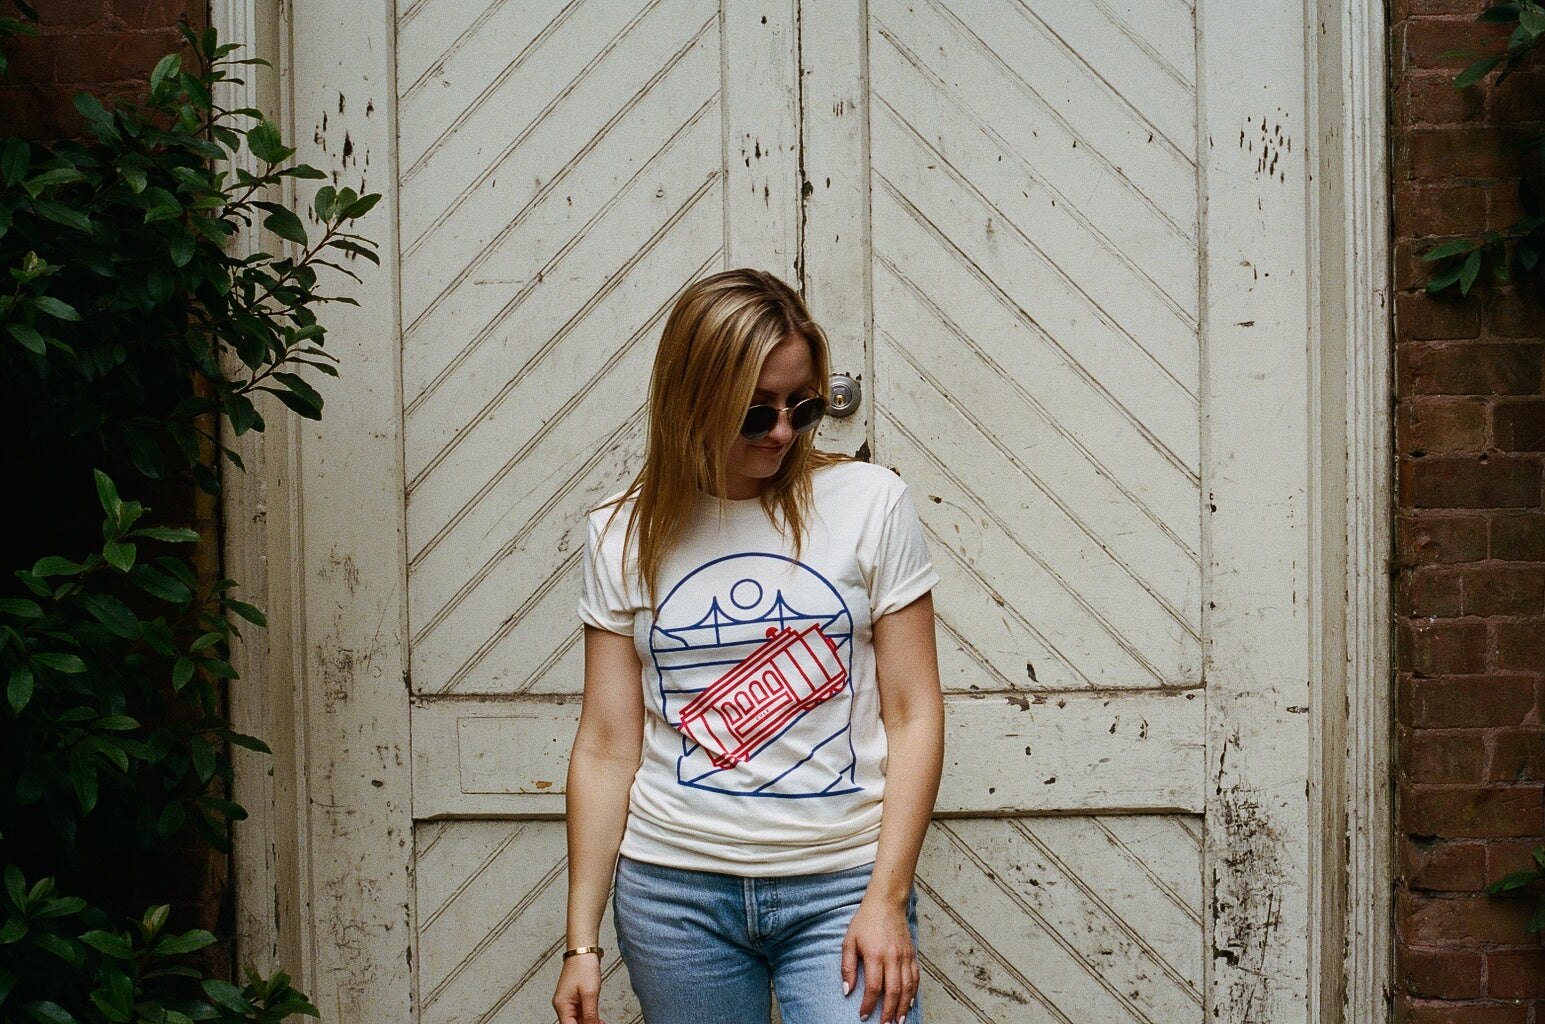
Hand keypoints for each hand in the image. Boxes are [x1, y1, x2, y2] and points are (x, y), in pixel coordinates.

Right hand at [553, 952, 604, 1023]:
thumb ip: (590, 1014)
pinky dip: (588, 1016)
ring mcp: (567, 1000)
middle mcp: (562, 1004)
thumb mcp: (590, 994)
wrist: (583, 950)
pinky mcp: (573, 997)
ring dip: (589, 1022)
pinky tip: (597, 1018)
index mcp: (562, 1005)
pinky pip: (579, 1012)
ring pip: (577, 1019)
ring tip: (601, 1022)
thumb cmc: (583, 966)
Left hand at [841, 896, 918, 1023]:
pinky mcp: (912, 954)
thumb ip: (847, 967)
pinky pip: (915, 977)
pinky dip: (913, 992)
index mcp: (875, 955)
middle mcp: (893, 957)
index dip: (869, 1004)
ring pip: (907, 987)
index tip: (863, 1015)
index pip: (874, 987)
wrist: (886, 903)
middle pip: (893, 991)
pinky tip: (908, 1003)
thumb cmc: (866, 921)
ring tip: (898, 1021)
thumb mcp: (849, 941)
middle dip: (888, 1012)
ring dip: (903, 1007)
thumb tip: (847, 989)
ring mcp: (905, 956)